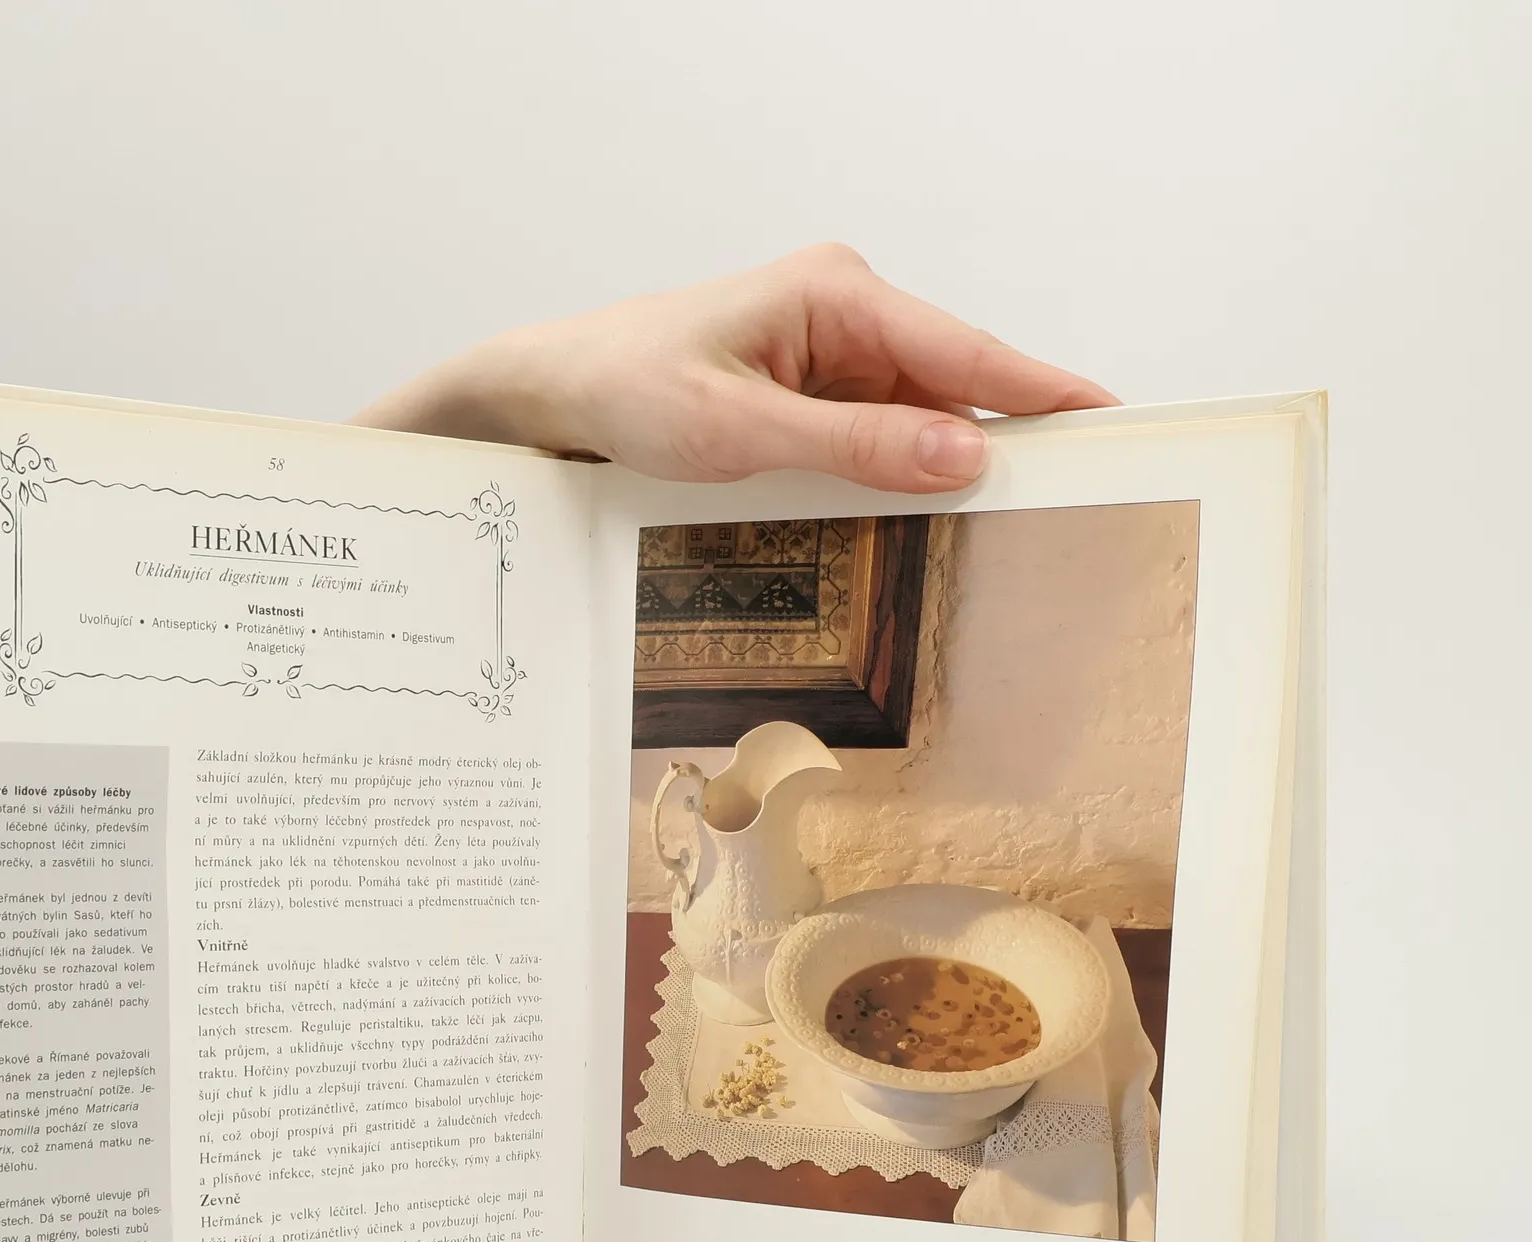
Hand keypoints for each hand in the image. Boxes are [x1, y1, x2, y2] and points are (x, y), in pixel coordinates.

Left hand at [352, 242, 1115, 492]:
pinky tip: (923, 516)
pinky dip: (900, 473)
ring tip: (1007, 525)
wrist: (552, 395)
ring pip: (917, 415)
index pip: (964, 349)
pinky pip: (876, 433)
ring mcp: (827, 351)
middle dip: (1005, 439)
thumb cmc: (626, 389)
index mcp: (835, 293)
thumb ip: (855, 444)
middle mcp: (842, 311)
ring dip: (946, 467)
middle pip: (952, 383)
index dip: (1042, 393)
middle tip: (1075, 497)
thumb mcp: (740, 430)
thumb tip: (963, 452)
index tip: (1112, 423)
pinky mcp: (808, 391)